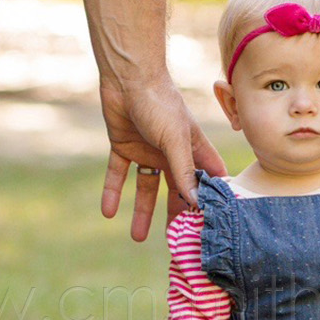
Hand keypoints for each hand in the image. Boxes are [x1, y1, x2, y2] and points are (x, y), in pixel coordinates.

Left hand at [98, 75, 226, 240]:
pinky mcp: (123, 147)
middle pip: (176, 190)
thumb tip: (196, 203)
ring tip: (138, 238)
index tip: (210, 226)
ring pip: (147, 187)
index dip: (209, 201)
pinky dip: (113, 192)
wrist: (127, 78)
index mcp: (192, 150)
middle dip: (175, 214)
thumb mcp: (175, 140)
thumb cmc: (160, 103)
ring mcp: (147, 151)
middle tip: (175, 242)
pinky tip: (108, 213)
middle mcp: (171, 153)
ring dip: (143, 211)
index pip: (206, 180)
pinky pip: (118, 175)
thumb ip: (184, 171)